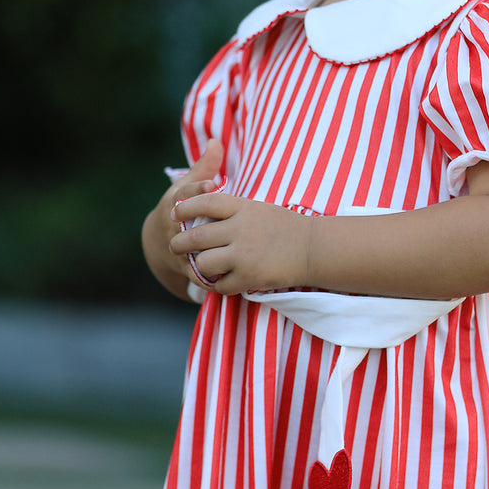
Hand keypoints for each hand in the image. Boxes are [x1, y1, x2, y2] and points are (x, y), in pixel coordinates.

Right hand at [141, 138, 223, 299]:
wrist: (159, 244)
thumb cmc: (181, 209)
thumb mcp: (188, 187)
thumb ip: (204, 167)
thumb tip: (216, 141)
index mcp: (175, 204)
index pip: (184, 194)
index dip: (197, 189)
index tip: (212, 183)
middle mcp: (174, 227)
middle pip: (186, 225)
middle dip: (201, 223)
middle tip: (223, 222)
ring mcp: (178, 249)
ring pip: (192, 252)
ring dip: (207, 252)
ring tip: (229, 251)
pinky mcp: (186, 269)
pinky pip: (199, 274)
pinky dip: (212, 277)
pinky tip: (231, 278)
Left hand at [170, 192, 311, 295]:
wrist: (313, 248)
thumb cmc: (285, 227)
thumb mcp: (258, 208)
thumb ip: (230, 209)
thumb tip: (197, 210)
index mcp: (243, 208)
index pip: (204, 202)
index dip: (185, 206)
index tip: (175, 212)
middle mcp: (240, 230)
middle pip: (196, 236)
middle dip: (179, 242)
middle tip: (175, 245)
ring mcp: (244, 255)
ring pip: (204, 263)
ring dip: (199, 266)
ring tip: (201, 265)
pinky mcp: (250, 277)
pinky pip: (220, 285)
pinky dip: (218, 285)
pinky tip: (222, 280)